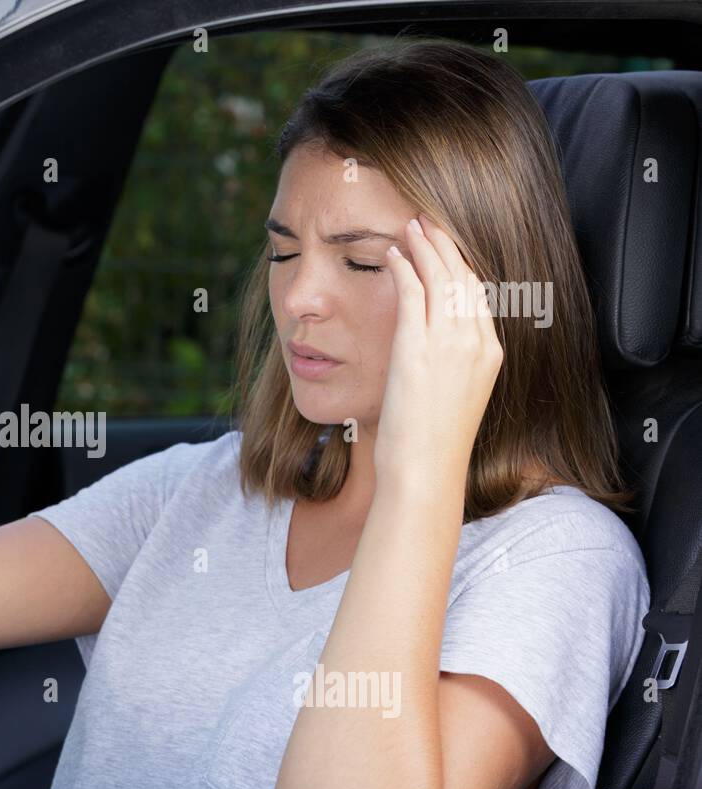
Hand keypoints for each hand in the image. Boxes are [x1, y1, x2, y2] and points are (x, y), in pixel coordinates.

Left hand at [374, 215, 502, 487]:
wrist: (426, 471)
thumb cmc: (432, 444)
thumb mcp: (454, 396)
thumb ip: (452, 363)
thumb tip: (435, 346)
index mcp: (490, 354)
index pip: (479, 295)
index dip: (462, 264)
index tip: (447, 245)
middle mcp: (476, 344)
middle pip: (465, 278)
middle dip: (446, 244)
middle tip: (428, 220)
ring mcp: (449, 345)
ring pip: (441, 278)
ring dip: (426, 246)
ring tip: (411, 225)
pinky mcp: (419, 349)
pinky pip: (414, 294)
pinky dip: (405, 268)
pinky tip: (395, 254)